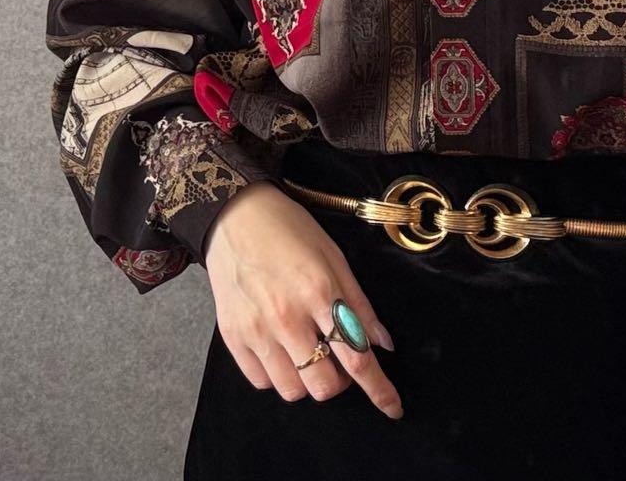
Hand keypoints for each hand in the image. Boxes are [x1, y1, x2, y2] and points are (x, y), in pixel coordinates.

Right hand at [202, 180, 402, 418]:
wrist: (236, 216)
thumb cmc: (291, 231)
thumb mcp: (335, 257)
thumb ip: (359, 304)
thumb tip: (382, 344)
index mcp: (320, 292)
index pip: (356, 357)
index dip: (379, 389)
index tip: (393, 408)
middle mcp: (287, 317)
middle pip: (324, 385)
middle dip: (340, 382)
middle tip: (339, 357)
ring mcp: (256, 330)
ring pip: (293, 390)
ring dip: (309, 378)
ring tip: (309, 348)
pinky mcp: (231, 337)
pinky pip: (262, 382)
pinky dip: (278, 374)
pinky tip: (283, 347)